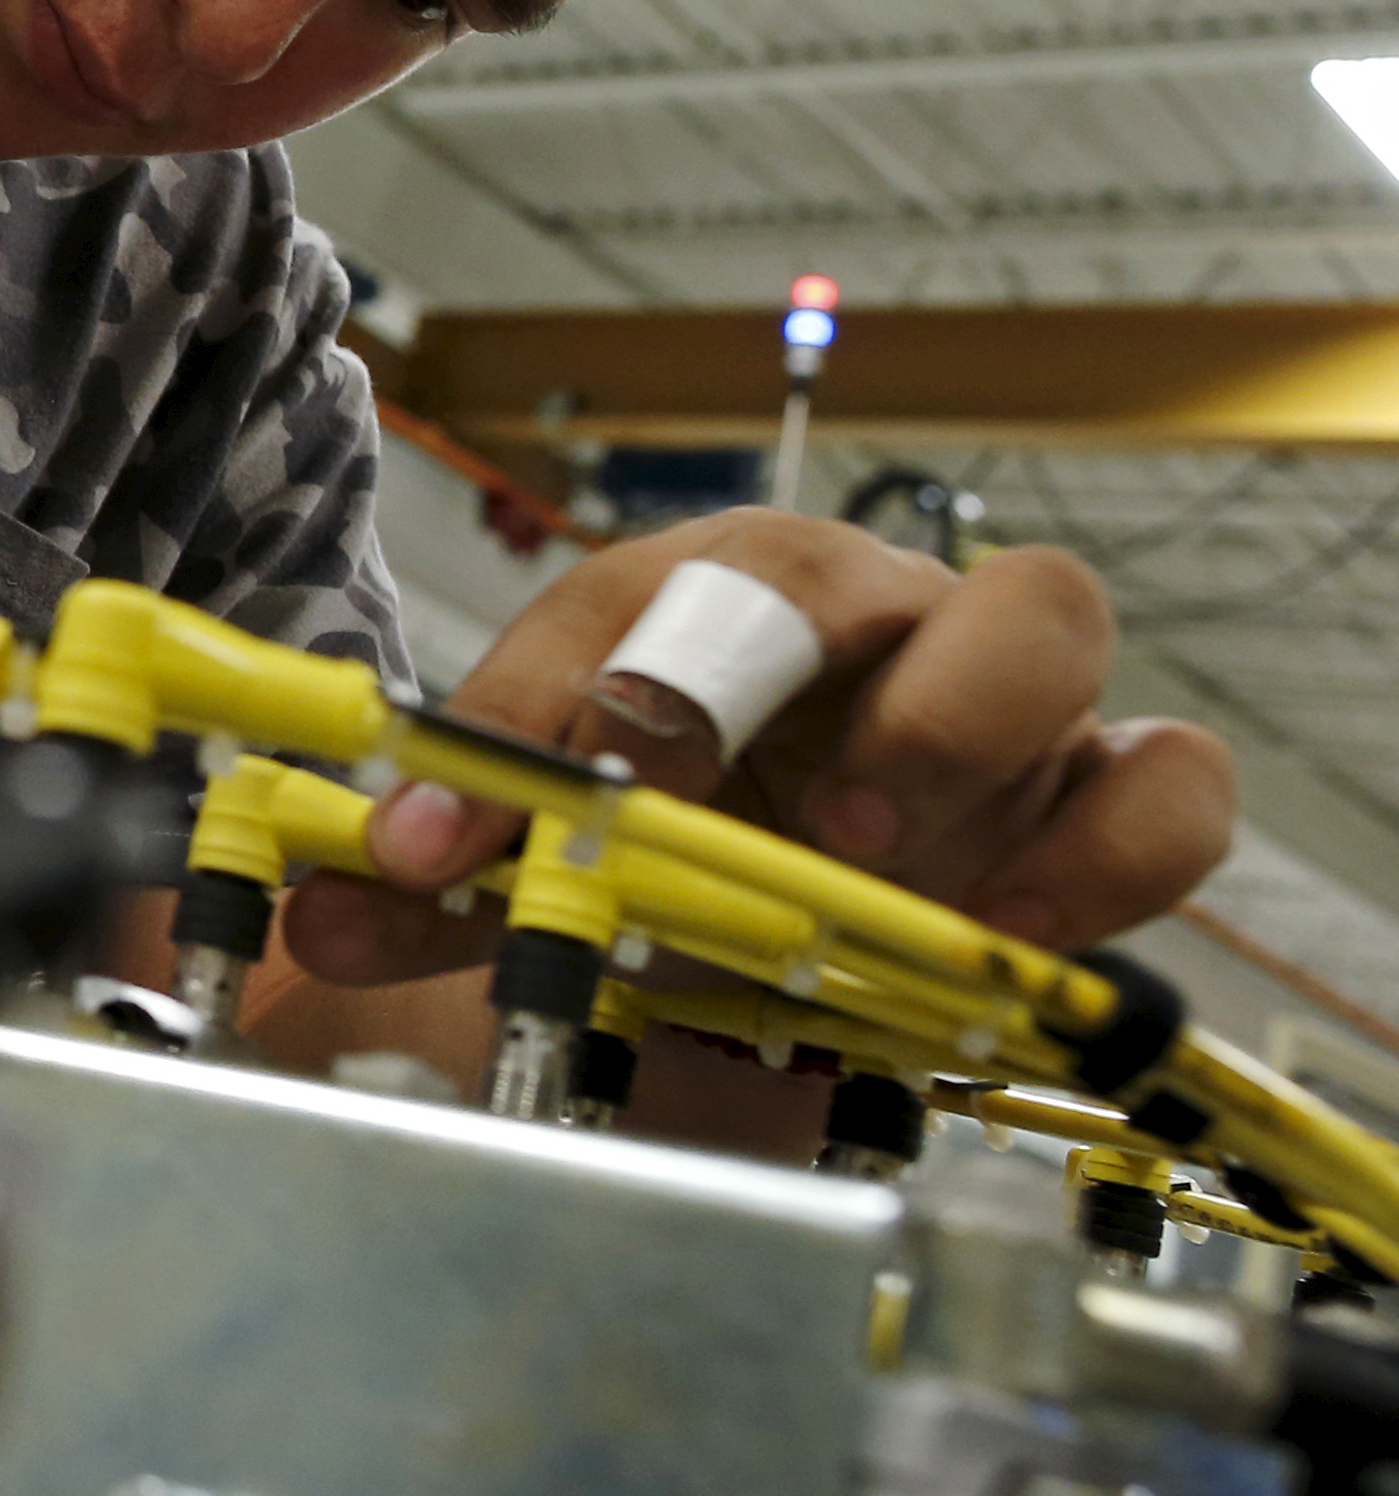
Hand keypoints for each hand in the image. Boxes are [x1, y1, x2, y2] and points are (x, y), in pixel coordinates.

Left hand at [282, 509, 1235, 985]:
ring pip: (1045, 616)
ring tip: (867, 852)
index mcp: (700, 600)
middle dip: (766, 678)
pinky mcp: (1097, 793)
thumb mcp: (540, 860)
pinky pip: (1166, 780)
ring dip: (958, 731)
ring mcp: (992, 697)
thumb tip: (328, 900)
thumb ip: (436, 883)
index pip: (628, 602)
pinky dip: (1110, 849)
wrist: (794, 908)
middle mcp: (853, 619)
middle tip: (689, 801)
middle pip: (840, 565)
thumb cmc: (677, 833)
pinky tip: (1009, 931)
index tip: (442, 848)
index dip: (534, 717)